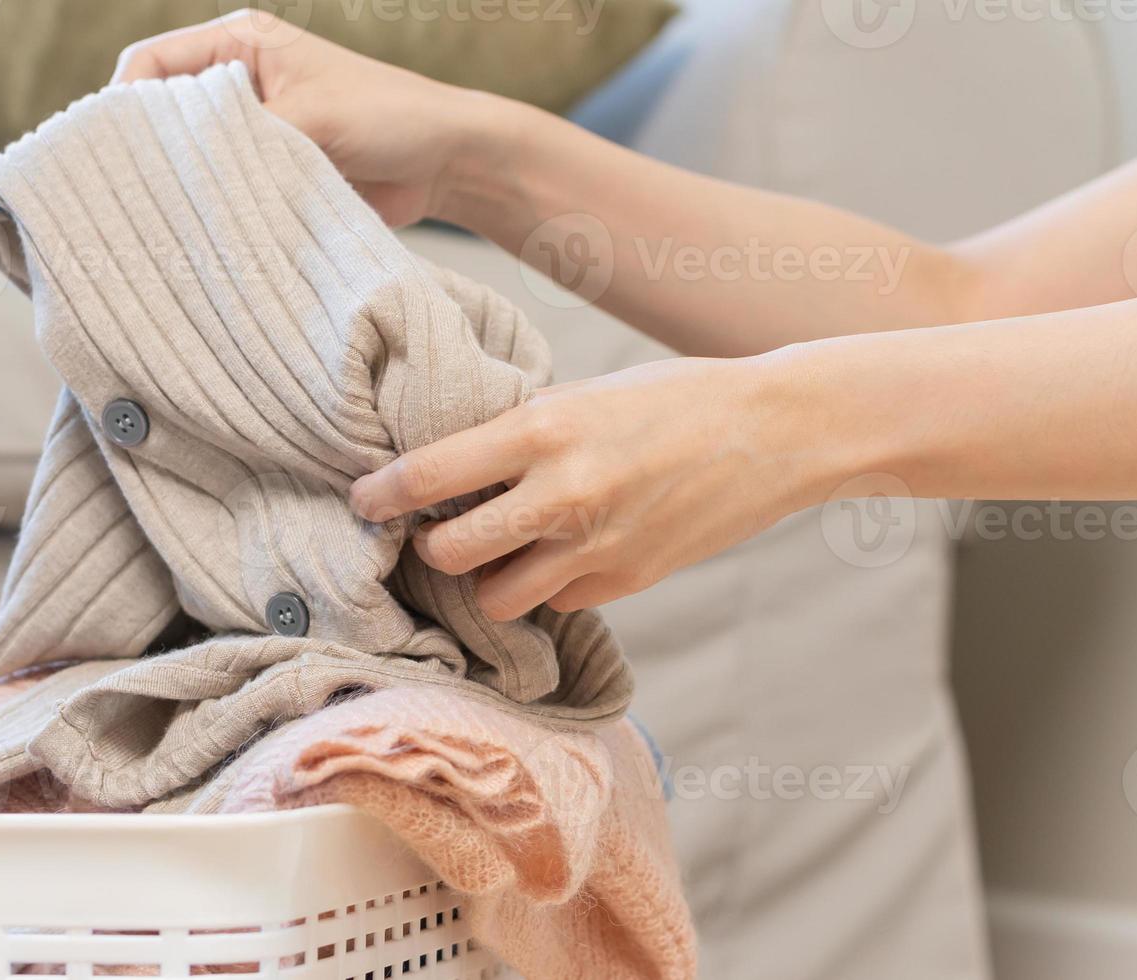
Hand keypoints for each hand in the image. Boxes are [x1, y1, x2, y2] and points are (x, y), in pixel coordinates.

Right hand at [114, 10, 523, 226]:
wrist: (449, 163)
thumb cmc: (390, 117)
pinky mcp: (272, 171)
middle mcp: (240, 82)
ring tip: (158, 218)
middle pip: (162, 113)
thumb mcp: (310, 119)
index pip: (152, 64)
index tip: (110, 152)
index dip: (124, 105)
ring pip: (191, 156)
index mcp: (241, 44)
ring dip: (180, 184)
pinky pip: (223, 188)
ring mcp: (255, 129)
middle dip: (146, 150)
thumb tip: (182, 171)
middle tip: (126, 193)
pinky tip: (198, 231)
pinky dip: (210, 207)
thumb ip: (242, 139)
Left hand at [350, 355, 841, 619]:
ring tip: (498, 553)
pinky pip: (556, 601)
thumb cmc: (675, 398)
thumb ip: (525, 434)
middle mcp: (562, 493)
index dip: (381, 494)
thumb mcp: (587, 394)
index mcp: (543, 429)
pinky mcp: (628, 579)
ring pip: (497, 597)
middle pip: (449, 553)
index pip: (427, 475)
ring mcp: (596, 546)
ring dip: (488, 579)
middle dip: (433, 547)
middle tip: (435, 533)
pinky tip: (561, 556)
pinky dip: (548, 586)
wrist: (774, 430)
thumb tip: (456, 467)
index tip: (362, 499)